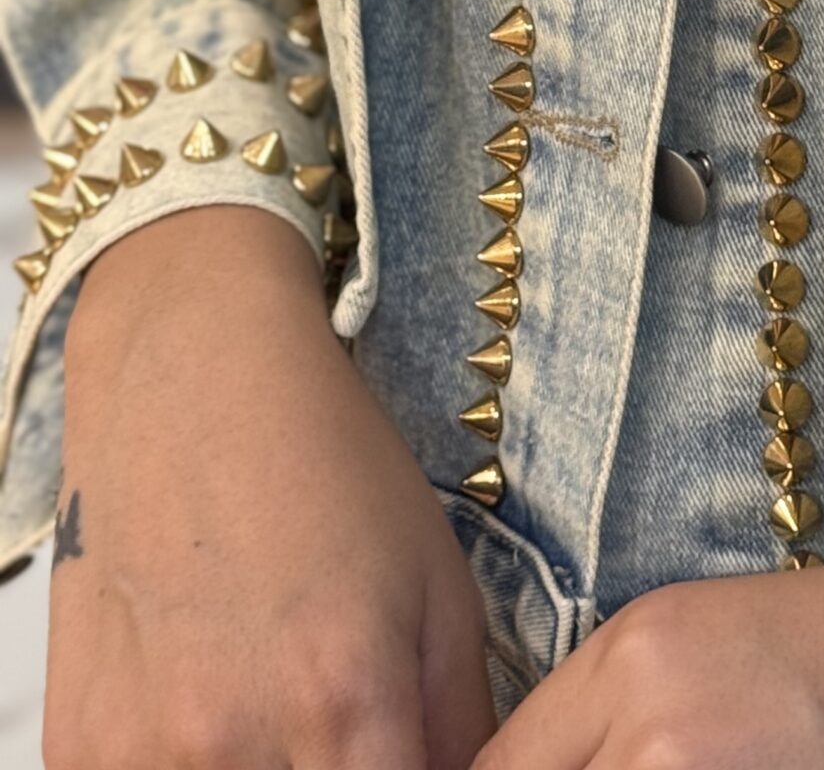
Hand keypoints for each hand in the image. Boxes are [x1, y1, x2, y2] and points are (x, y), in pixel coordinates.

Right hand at [46, 204, 495, 769]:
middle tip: (348, 736)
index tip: (404, 763)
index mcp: (344, 701)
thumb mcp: (442, 588)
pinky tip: (215, 709)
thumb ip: (462, 732)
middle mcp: (233, 745)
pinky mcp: (77, 751)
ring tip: (282, 716)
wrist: (192, 377)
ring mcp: (140, 756)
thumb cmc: (328, 467)